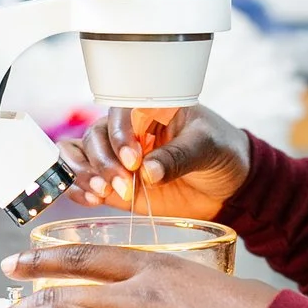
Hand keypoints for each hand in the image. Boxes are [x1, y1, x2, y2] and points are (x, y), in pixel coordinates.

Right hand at [58, 105, 250, 220]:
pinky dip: (78, 187)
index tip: (134, 160)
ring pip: (82, 154)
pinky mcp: (115, 184)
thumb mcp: (208, 147)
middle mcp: (129, 130)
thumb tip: (148, 171)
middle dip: (103, 162)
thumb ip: (179, 156)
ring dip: (84, 173)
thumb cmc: (222, 153)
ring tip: (101, 193)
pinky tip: (91, 198)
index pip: (120, 112)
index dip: (120, 134)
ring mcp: (118, 158)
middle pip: (96, 135)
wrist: (230, 187)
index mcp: (151, 109)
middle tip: (124, 185)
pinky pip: (83, 179)